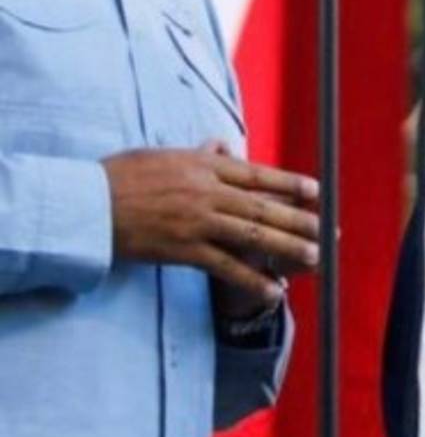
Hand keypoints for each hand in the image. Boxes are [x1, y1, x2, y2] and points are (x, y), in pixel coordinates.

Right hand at [103, 147, 319, 302]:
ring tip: (314, 258)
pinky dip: (252, 279)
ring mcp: (197, 221)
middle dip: (300, 220)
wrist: (85, 205)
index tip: (315, 191)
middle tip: (328, 230)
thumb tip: (223, 146)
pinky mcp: (183, 250)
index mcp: (203, 165)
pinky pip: (226, 266)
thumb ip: (199, 154)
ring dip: (287, 248)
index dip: (289, 183)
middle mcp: (206, 190)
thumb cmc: (120, 177)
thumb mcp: (163, 155)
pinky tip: (274, 290)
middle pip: (263, 206)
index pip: (257, 174)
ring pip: (252, 234)